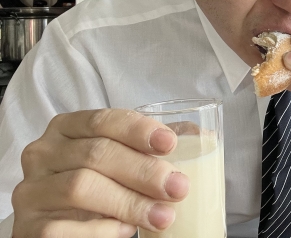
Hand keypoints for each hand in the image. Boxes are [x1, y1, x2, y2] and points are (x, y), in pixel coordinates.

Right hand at [11, 109, 189, 236]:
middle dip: (143, 171)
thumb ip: (154, 147)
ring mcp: (31, 191)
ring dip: (129, 203)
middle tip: (178, 187)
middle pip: (96, 154)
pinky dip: (100, 229)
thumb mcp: (123, 160)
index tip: (170, 143)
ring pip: (81, 188)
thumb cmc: (102, 186)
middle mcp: (43, 153)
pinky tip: (124, 231)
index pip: (103, 120)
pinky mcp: (28, 228)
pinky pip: (64, 227)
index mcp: (67, 128)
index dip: (137, 130)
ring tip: (164, 216)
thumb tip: (205, 138)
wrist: (66, 228)